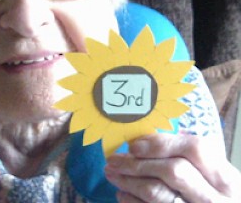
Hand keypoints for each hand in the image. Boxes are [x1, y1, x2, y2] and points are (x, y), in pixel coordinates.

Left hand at [104, 132, 238, 201]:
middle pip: (173, 170)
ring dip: (127, 181)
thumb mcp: (209, 176)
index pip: (195, 149)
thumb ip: (184, 157)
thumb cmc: (207, 194)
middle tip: (113, 160)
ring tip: (112, 174)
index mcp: (225, 178)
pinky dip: (129, 200)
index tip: (134, 145)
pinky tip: (122, 193)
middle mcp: (214, 197)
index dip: (161, 144)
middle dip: (137, 164)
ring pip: (156, 193)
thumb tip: (143, 140)